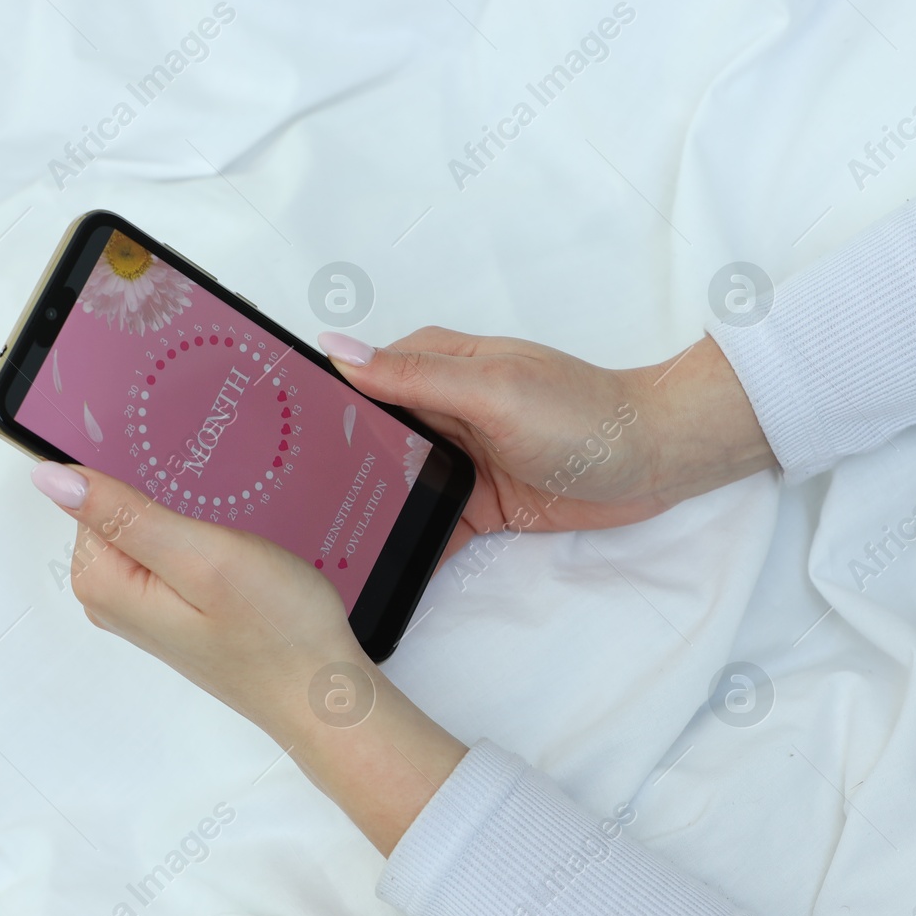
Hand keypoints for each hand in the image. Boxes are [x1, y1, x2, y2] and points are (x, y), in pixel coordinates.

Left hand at [31, 461, 466, 853]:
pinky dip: (202, 539)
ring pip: (147, 530)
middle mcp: (112, 598)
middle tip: (222, 512)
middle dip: (165, 494)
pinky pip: (171, 553)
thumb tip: (49, 477)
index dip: (140, 474)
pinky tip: (238, 551)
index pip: (92, 494)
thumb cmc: (274, 630)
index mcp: (104, 581)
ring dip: (188, 516)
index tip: (188, 480)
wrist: (321, 693)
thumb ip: (125, 515)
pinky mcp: (177, 612)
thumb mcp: (201, 556)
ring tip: (235, 532)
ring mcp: (145, 608)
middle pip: (116, 512)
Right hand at [317, 328, 776, 562]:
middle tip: (273, 506)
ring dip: (366, 507)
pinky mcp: (482, 504)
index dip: (313, 402)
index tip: (261, 432)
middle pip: (369, 438)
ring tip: (312, 542)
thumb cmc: (581, 411)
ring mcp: (460, 460)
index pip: (358, 378)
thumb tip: (336, 350)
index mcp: (436, 366)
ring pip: (395, 485)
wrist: (654, 460)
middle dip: (329, 465)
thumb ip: (415, 375)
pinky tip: (376, 566)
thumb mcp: (491, 388)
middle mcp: (442, 409)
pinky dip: (408, 543)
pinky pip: (431, 526)